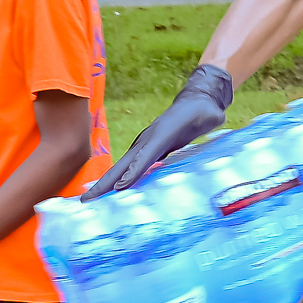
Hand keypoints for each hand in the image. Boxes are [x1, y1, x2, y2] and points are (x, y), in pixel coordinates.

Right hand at [91, 66, 233, 196]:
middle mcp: (148, 140)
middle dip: (105, 182)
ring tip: (91, 199)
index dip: (134, 172)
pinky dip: (119, 179)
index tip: (119, 189)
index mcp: (162, 134)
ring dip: (106, 183)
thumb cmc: (205, 111)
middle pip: (124, 164)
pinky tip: (113, 192)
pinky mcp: (148, 149)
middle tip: (86, 200)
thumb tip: (217, 117)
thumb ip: (211, 117)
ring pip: (123, 166)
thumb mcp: (210, 115)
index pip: (146, 156)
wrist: (197, 101)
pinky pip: (131, 167)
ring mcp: (145, 144)